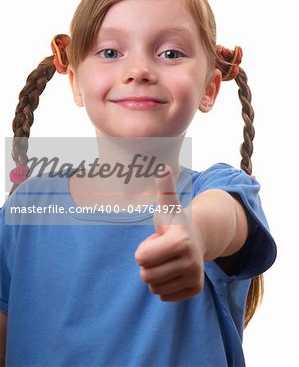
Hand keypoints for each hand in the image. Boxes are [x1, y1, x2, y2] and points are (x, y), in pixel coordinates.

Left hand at [135, 166, 203, 301]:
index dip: (143, 250)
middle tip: (161, 251)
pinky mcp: (195, 289)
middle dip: (148, 263)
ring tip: (168, 259)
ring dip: (156, 274)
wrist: (198, 236)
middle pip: (146, 276)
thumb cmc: (174, 221)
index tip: (156, 240)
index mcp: (180, 241)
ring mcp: (195, 277)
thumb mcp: (168, 204)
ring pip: (154, 288)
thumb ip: (164, 186)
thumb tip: (161, 167)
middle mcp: (191, 261)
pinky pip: (164, 296)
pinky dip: (164, 285)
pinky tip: (173, 270)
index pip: (142, 259)